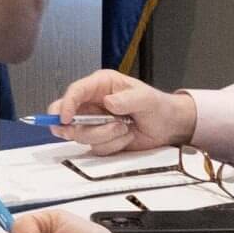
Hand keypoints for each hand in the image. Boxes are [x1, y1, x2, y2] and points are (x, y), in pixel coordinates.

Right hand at [49, 69, 196, 153]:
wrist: (167, 126)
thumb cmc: (157, 106)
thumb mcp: (146, 98)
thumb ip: (127, 99)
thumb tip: (109, 102)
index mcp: (101, 85)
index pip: (76, 91)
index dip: (66, 105)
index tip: (66, 118)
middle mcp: (94, 103)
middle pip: (66, 115)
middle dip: (70, 125)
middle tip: (72, 129)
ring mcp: (95, 122)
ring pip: (81, 135)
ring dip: (104, 136)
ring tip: (124, 128)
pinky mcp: (100, 138)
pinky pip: (95, 147)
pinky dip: (112, 145)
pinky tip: (125, 137)